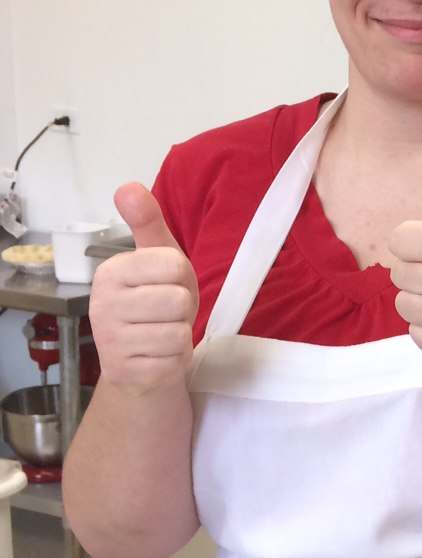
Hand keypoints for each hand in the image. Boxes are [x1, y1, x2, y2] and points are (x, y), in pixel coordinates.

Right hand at [90, 184, 198, 394]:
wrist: (142, 365)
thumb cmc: (157, 306)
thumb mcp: (159, 260)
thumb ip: (148, 224)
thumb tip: (127, 186)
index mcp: (110, 273)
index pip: (173, 264)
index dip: (181, 278)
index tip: (165, 286)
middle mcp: (102, 305)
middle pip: (179, 299)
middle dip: (183, 309)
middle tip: (166, 315)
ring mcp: (111, 341)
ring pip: (178, 331)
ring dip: (179, 336)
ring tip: (162, 335)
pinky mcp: (127, 371)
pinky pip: (174, 359)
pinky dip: (175, 360)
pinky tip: (158, 357)